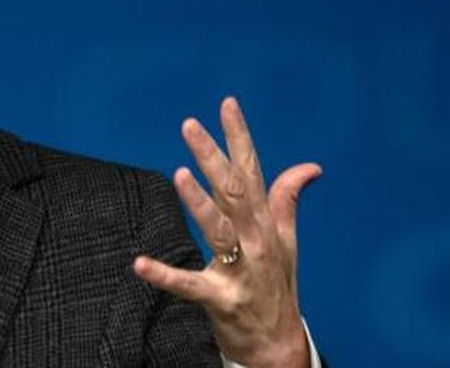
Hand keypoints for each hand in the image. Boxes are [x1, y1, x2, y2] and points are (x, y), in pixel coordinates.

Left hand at [133, 97, 320, 367]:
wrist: (278, 345)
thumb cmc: (277, 286)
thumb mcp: (286, 241)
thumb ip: (287, 201)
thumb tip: (309, 166)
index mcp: (265, 224)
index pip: (253, 171)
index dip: (240, 137)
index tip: (227, 104)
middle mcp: (256, 241)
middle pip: (234, 192)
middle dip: (213, 157)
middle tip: (189, 125)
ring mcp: (240, 271)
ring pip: (220, 231)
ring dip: (200, 204)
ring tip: (178, 175)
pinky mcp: (220, 299)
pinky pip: (189, 286)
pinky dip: (164, 276)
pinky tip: (140, 264)